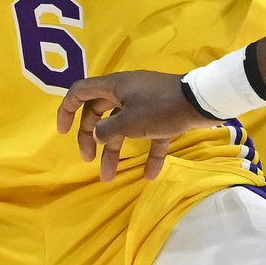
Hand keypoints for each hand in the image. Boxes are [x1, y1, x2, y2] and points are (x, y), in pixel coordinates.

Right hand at [57, 71, 211, 180]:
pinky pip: (151, 136)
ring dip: (115, 152)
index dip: (67, 110)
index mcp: (114, 87)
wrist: (203, 102)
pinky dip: (148, 154)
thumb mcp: (129, 122)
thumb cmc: (161, 108)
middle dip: (91, 137)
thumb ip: (108, 130)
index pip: (80, 92)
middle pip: (99, 113)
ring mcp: (146, 104)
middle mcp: (127, 93)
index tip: (62, 132)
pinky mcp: (165, 116)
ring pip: (123, 128)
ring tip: (110, 178)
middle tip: (88, 160)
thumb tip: (98, 135)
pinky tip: (149, 175)